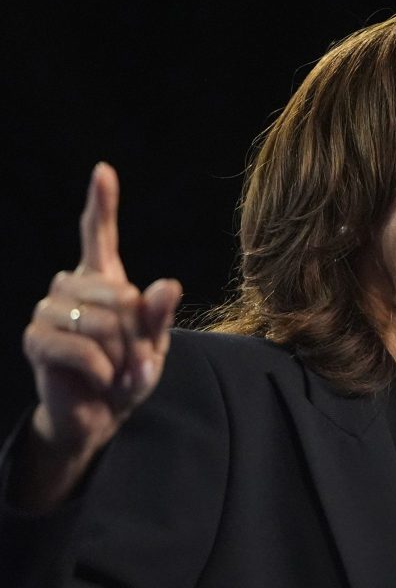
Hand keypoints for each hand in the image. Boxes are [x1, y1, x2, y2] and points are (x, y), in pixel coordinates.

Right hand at [14, 163, 181, 510]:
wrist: (99, 416)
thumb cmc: (127, 375)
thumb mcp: (154, 348)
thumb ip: (159, 318)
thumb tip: (168, 284)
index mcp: (103, 282)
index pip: (99, 236)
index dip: (102, 204)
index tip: (103, 171)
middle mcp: (71, 287)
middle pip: (119, 295)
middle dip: (137, 335)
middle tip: (133, 359)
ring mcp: (49, 311)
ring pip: (100, 322)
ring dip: (119, 354)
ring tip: (115, 370)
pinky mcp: (36, 339)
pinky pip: (80, 349)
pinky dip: (101, 369)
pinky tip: (100, 379)